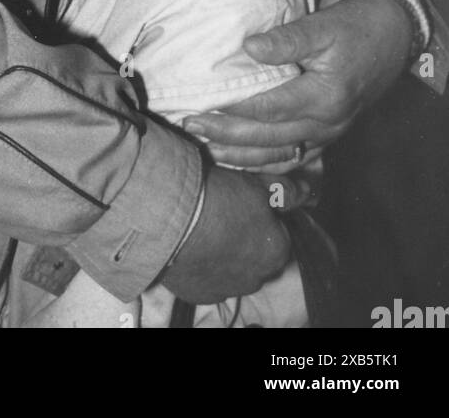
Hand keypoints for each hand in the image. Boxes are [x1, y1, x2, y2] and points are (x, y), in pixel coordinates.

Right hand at [159, 166, 289, 303]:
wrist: (172, 220)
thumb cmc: (220, 199)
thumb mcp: (257, 185)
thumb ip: (286, 191)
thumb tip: (309, 192)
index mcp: (277, 251)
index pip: (279, 235)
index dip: (263, 218)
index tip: (244, 205)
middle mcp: (257, 278)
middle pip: (258, 258)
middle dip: (247, 242)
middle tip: (224, 217)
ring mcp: (228, 290)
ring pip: (234, 273)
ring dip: (226, 257)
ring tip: (205, 232)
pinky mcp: (200, 295)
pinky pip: (208, 282)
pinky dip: (204, 269)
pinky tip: (192, 249)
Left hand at [183, 0, 414, 170]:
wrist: (392, 38)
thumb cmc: (355, 27)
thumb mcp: (323, 25)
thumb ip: (287, 39)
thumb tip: (248, 48)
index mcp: (325, 97)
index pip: (269, 108)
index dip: (233, 107)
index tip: (200, 102)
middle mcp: (328, 123)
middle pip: (269, 138)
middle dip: (227, 135)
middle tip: (191, 124)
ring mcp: (330, 134)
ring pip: (279, 155)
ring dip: (241, 156)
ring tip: (206, 147)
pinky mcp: (329, 136)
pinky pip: (293, 158)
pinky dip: (264, 163)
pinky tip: (239, 160)